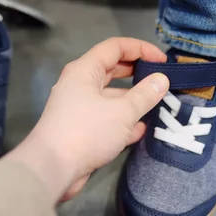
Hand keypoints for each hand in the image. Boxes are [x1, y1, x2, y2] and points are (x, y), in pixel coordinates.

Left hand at [5, 37, 168, 201]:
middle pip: (112, 69)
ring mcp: (79, 107)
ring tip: (157, 104)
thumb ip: (145, 95)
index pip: (115, 47)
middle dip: (137, 72)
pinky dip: (123, 120)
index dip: (141, 48)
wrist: (52, 168)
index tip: (162, 60)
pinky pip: (106, 117)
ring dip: (132, 99)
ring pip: (110, 96)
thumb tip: (162, 79)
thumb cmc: (87, 131)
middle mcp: (79, 84)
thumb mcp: (122, 112)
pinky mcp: (81, 128)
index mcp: (85, 70)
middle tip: (161, 79)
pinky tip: (141, 129)